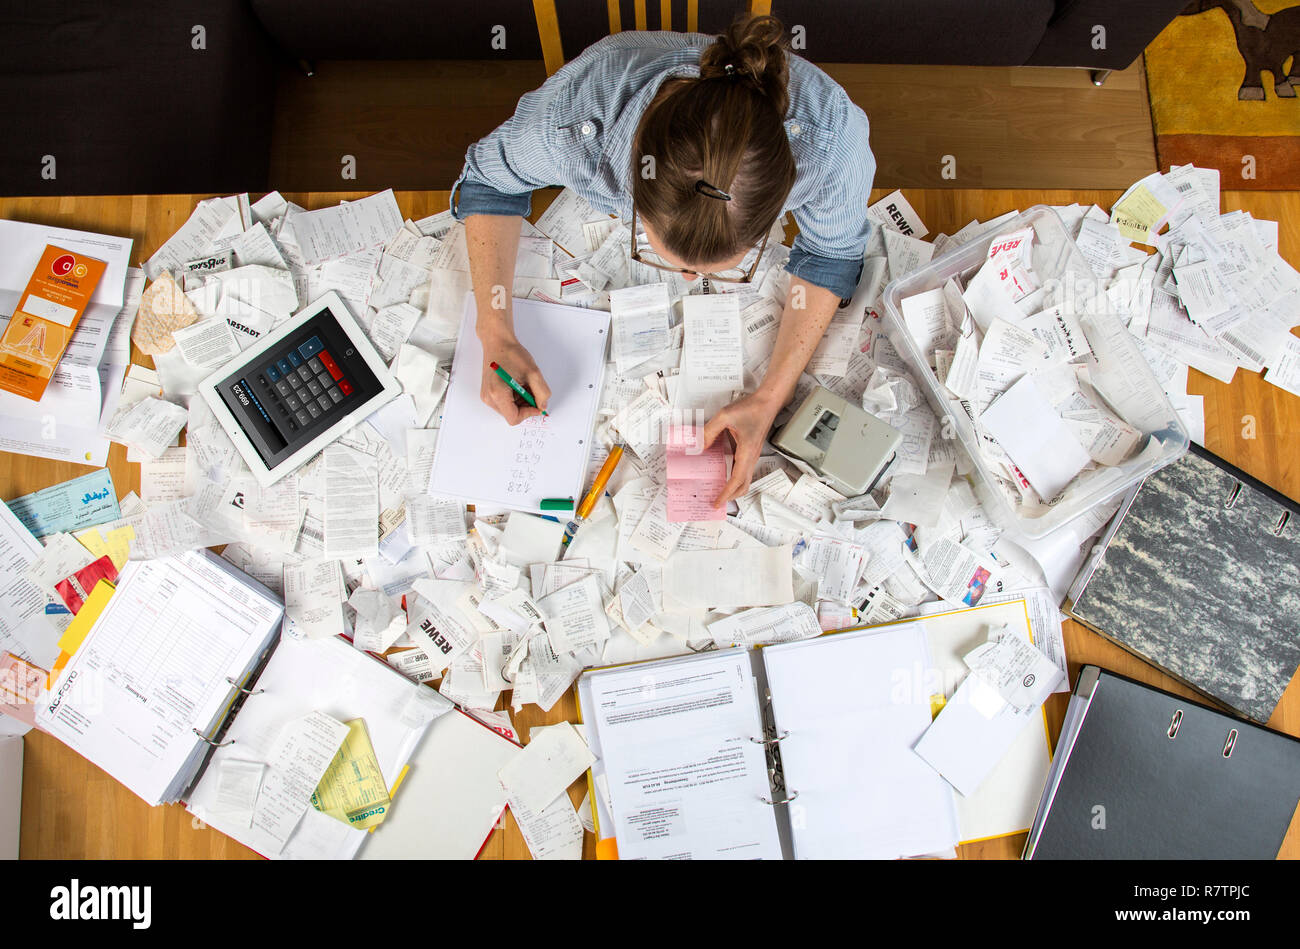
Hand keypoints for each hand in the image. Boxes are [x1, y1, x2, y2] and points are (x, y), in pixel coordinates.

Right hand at [479, 332, 551, 424]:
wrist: (497, 341)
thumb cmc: (511, 353)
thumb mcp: (533, 373)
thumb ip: (542, 393)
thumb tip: (542, 406)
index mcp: (497, 394)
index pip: (514, 418)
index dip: (529, 413)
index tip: (537, 403)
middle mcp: (489, 398)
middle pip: (512, 415)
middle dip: (525, 406)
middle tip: (531, 389)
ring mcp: (487, 396)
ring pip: (509, 410)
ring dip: (521, 401)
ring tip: (523, 383)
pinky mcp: (488, 393)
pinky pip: (504, 403)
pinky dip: (514, 397)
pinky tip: (517, 384)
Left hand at [702, 391, 781, 506]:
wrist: (767, 402)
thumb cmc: (752, 408)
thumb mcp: (725, 416)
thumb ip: (709, 431)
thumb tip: (700, 445)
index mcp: (746, 452)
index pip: (737, 479)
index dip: (727, 493)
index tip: (718, 502)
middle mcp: (751, 456)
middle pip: (743, 485)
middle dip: (731, 496)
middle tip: (717, 501)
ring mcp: (752, 454)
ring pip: (744, 478)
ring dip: (733, 488)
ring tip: (719, 490)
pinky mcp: (750, 450)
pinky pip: (742, 469)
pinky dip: (733, 476)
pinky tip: (723, 472)